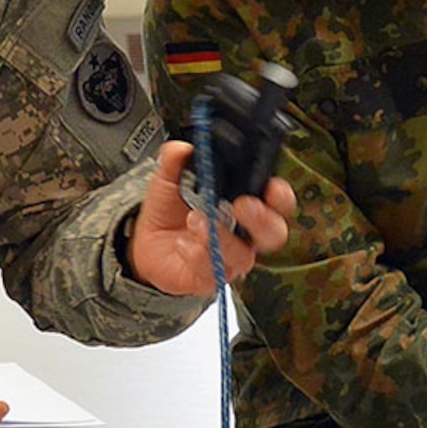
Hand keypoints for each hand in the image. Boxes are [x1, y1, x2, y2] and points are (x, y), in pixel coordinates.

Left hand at [127, 139, 296, 296]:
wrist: (146, 244)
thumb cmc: (170, 211)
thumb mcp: (169, 180)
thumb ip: (175, 162)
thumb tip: (180, 148)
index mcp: (246, 204)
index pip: (277, 202)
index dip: (280, 195)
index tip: (271, 187)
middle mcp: (245, 235)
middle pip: (274, 233)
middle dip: (262, 218)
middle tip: (241, 205)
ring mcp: (231, 260)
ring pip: (242, 255)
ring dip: (221, 236)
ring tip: (196, 220)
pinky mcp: (211, 279)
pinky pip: (213, 272)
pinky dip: (197, 255)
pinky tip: (183, 244)